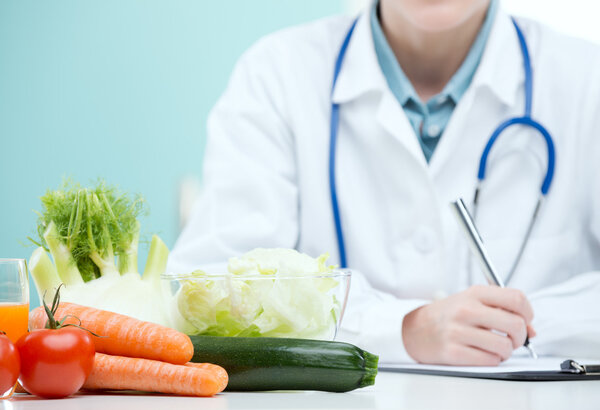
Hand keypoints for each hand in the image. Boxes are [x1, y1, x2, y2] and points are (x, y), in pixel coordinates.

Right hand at [402, 285, 535, 365]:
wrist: (415, 329)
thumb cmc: (448, 316)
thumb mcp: (472, 303)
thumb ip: (502, 311)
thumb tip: (532, 331)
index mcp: (474, 293)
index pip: (516, 299)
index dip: (528, 313)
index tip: (526, 321)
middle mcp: (466, 310)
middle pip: (515, 324)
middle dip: (521, 337)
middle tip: (513, 339)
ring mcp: (458, 331)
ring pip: (504, 346)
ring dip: (506, 352)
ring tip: (495, 348)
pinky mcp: (453, 351)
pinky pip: (489, 360)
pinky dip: (492, 360)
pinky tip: (482, 354)